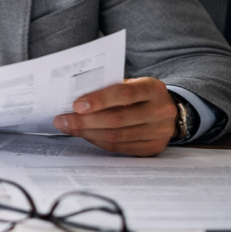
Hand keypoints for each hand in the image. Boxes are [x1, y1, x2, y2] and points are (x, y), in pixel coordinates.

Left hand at [52, 77, 176, 156]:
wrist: (168, 109)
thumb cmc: (140, 94)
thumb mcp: (132, 83)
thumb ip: (110, 87)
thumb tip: (76, 98)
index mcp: (153, 88)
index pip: (124, 93)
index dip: (99, 100)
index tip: (76, 105)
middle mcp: (160, 110)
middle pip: (117, 119)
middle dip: (85, 120)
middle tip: (61, 120)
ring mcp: (159, 132)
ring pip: (116, 136)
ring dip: (87, 133)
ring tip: (68, 128)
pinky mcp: (153, 147)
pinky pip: (120, 147)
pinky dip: (99, 141)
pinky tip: (85, 135)